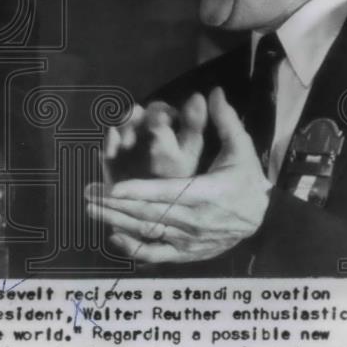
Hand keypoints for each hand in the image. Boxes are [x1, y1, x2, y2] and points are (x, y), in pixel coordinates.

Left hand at [87, 87, 270, 264]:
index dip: (141, 192)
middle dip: (116, 205)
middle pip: (151, 213)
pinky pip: (157, 253)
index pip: (169, 193)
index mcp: (207, 193)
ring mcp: (189, 240)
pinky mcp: (186, 252)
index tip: (116, 188)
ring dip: (117, 221)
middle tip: (88, 193)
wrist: (258, 216)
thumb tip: (214, 92)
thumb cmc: (244, 178)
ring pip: (149, 231)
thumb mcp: (241, 149)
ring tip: (91, 208)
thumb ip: (225, 121)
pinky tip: (113, 237)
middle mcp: (195, 220)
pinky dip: (134, 249)